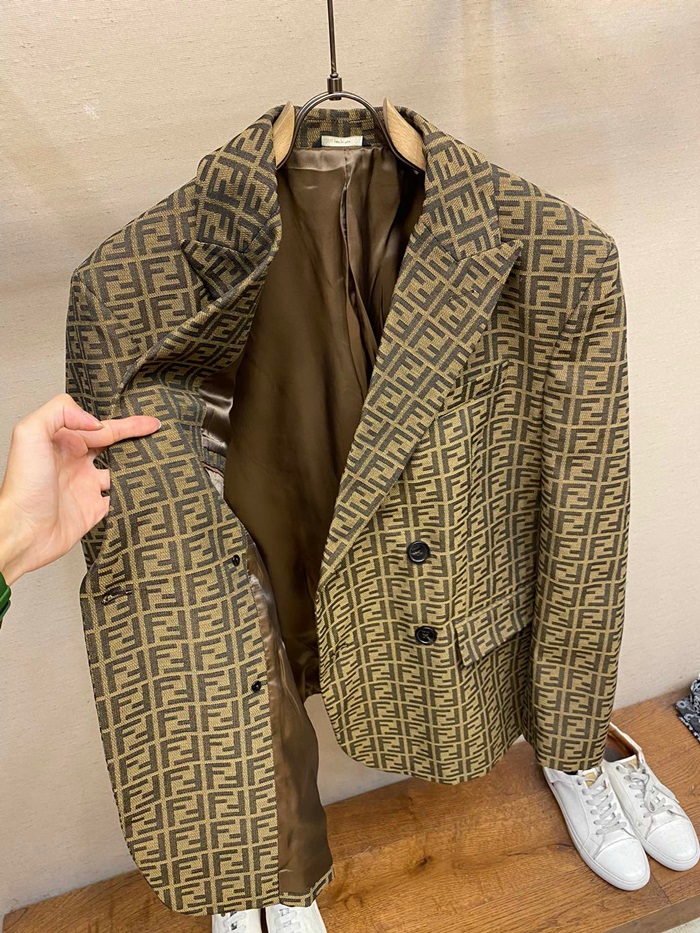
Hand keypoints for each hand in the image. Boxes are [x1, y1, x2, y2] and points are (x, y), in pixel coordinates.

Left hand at [0, 393, 160, 585]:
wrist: (23, 531)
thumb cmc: (22, 487)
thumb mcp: (29, 433)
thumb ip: (60, 412)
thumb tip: (94, 421)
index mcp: (62, 443)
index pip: (101, 427)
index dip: (126, 423)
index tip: (148, 423)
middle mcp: (74, 463)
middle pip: (112, 445)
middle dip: (135, 437)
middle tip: (157, 432)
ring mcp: (85, 487)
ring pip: (119, 470)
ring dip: (136, 465)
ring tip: (158, 459)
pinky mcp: (93, 510)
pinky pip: (119, 499)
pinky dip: (133, 494)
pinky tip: (146, 489)